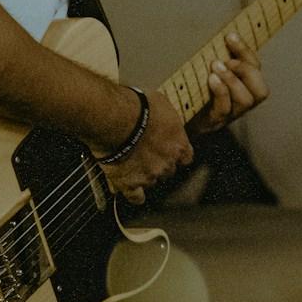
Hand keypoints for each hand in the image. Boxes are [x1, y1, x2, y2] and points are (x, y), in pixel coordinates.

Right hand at [101, 89, 192, 204]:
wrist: (115, 118)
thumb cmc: (138, 106)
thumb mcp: (162, 104)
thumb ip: (167, 119)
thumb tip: (165, 119)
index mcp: (178, 145)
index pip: (186, 158)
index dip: (177, 155)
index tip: (170, 151)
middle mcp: (167, 163)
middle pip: (169, 171)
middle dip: (160, 164)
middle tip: (147, 154)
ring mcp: (149, 175)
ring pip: (152, 182)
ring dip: (145, 175)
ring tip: (132, 164)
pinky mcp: (129, 183)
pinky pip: (135, 197)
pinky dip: (132, 193)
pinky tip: (129, 188)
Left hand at [188, 32, 269, 135]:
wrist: (171, 116)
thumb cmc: (189, 88)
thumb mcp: (205, 70)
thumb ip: (216, 56)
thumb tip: (221, 33)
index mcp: (241, 88)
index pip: (257, 70)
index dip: (246, 52)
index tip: (230, 36)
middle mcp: (240, 105)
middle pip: (262, 91)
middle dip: (246, 70)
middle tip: (226, 60)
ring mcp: (228, 116)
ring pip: (247, 100)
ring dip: (232, 80)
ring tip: (216, 67)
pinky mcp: (213, 123)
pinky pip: (224, 109)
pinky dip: (220, 91)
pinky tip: (210, 79)